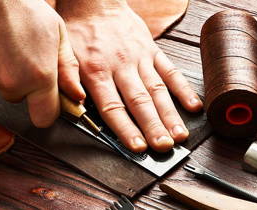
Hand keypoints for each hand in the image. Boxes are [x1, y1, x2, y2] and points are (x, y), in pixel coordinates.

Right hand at [0, 0, 84, 127]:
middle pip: (22, 100)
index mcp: (39, 76)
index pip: (45, 117)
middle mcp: (13, 83)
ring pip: (3, 87)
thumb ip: (68, 68)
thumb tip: (76, 94)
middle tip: (26, 58)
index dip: (49, 110)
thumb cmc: (19, 5)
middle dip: (26, 86)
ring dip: (7, 74)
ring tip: (8, 45)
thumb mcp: (57, 33)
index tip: (50, 101)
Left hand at [56, 0, 202, 151]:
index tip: (137, 147)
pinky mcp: (152, 50)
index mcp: (96, 71)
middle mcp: (121, 67)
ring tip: (179, 136)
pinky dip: (183, 89)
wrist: (96, 2)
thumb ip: (68, 80)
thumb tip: (77, 104)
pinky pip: (170, 70)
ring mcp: (140, 58)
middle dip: (153, 127)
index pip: (113, 106)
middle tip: (164, 147)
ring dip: (169, 114)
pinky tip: (193, 106)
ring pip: (157, 90)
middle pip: (139, 102)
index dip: (126, 129)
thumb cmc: (78, 31)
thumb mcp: (63, 54)